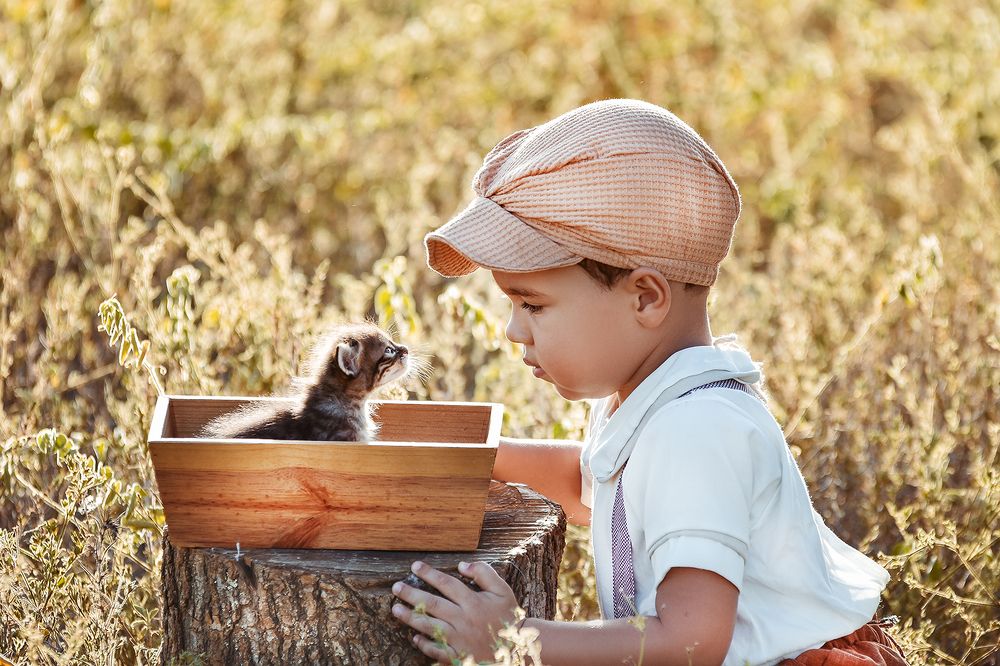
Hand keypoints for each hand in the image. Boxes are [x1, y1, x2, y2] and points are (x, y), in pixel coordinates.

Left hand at [391, 560, 519, 663]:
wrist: (517, 649)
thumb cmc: (509, 617)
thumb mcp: (502, 590)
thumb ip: (484, 573)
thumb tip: (462, 565)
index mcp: (473, 602)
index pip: (446, 583)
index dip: (429, 573)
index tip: (415, 566)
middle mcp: (463, 619)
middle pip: (432, 604)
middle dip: (411, 594)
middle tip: (396, 587)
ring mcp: (459, 639)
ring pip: (429, 627)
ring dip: (410, 618)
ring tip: (395, 610)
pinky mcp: (458, 656)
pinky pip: (437, 650)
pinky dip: (424, 644)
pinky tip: (414, 638)